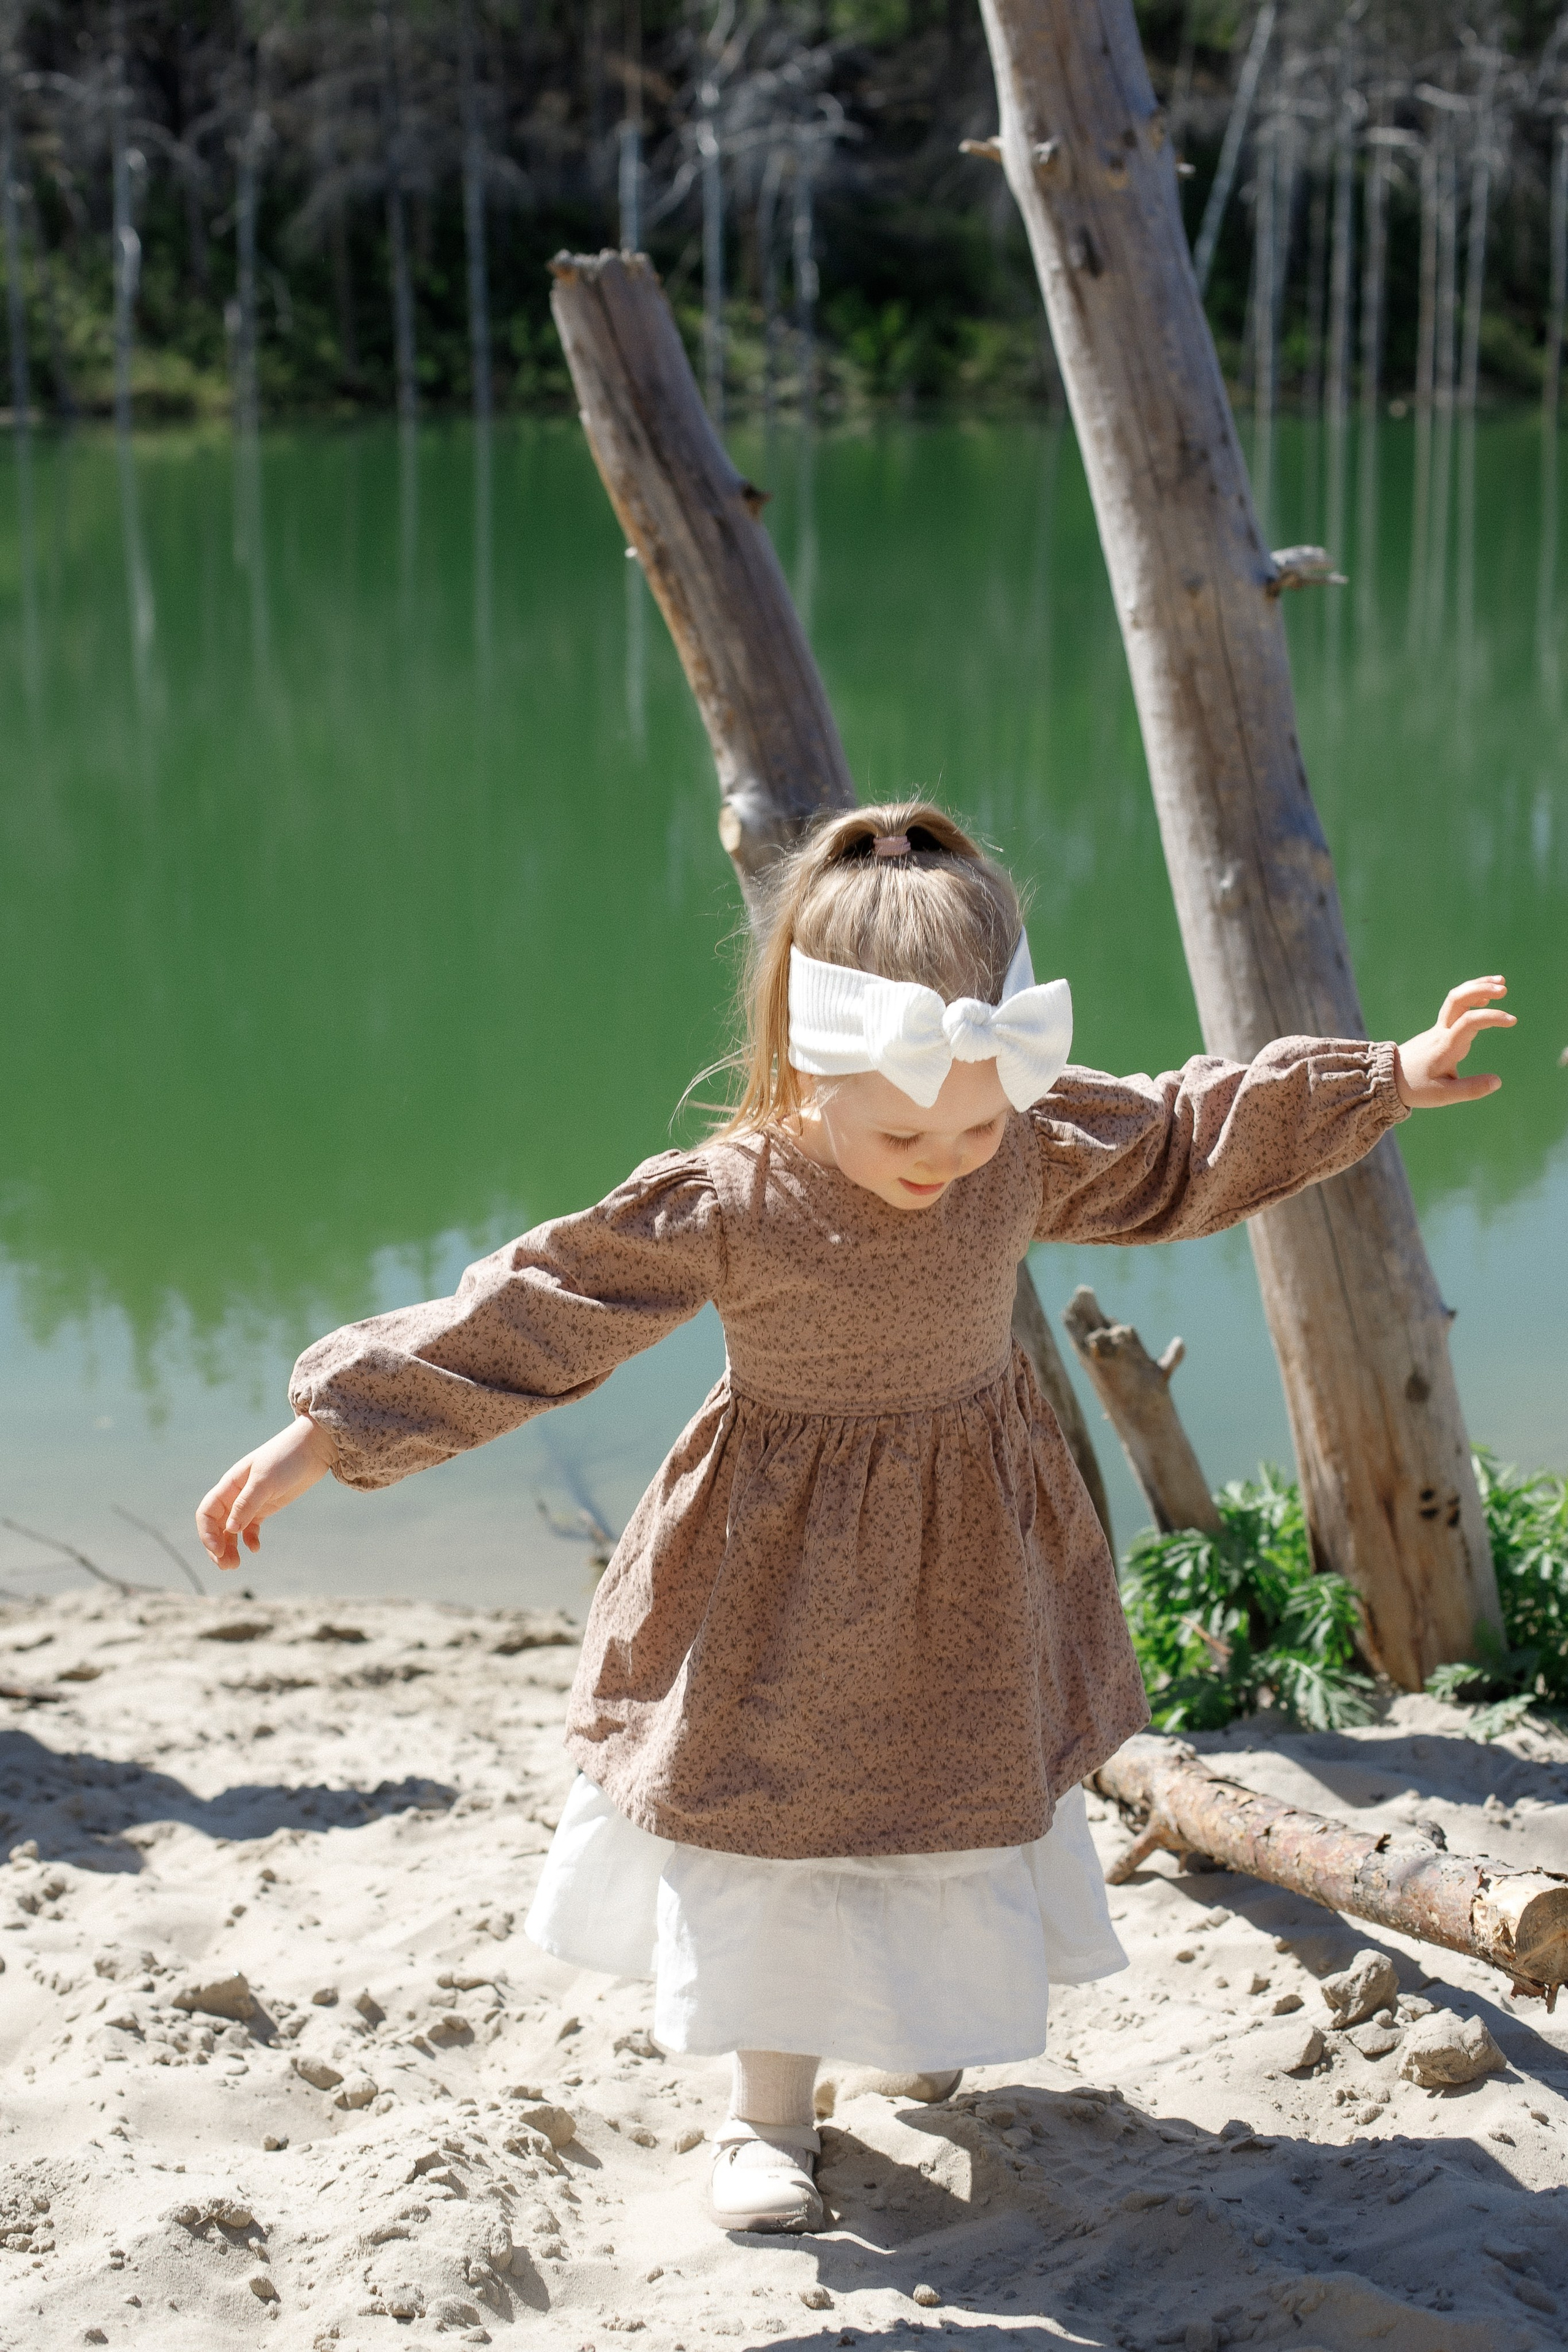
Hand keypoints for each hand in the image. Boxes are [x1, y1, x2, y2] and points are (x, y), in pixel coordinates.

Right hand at [196, 1416, 335, 1569]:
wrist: (313, 1448)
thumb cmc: (287, 1457)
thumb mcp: (266, 1481)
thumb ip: (247, 1504)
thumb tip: (230, 1530)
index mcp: (230, 1485)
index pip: (207, 1512)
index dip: (207, 1533)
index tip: (218, 1550)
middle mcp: (236, 1495)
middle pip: (216, 1525)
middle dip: (217, 1547)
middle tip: (228, 1566)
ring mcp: (251, 1502)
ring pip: (232, 1530)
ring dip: (230, 1547)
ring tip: (235, 1565)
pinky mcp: (266, 1507)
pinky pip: (250, 1529)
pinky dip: (249, 1540)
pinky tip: (255, 1548)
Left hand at [1395, 977, 1514, 1109]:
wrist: (1387, 1078)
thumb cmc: (1415, 1088)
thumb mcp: (1442, 1095)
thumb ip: (1471, 1089)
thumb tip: (1497, 1081)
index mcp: (1445, 1047)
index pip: (1469, 1021)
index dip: (1491, 1016)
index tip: (1512, 1020)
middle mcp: (1441, 1032)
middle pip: (1457, 999)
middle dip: (1480, 989)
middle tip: (1503, 988)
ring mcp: (1438, 1028)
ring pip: (1456, 999)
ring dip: (1477, 988)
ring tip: (1500, 983)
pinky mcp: (1439, 1029)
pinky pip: (1455, 1006)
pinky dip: (1471, 997)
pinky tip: (1485, 998)